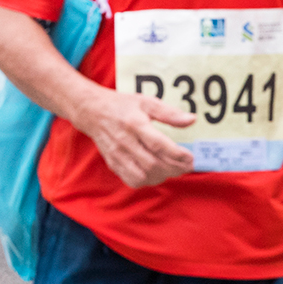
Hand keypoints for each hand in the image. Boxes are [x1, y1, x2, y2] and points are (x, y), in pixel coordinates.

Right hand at [74, 90, 197, 187]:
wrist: (91, 111)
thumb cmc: (121, 106)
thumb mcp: (146, 102)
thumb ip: (169, 113)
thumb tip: (191, 120)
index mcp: (134, 123)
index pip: (158, 144)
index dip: (177, 154)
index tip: (191, 157)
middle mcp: (124, 141)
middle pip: (152, 164)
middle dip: (174, 168)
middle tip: (187, 166)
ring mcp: (117, 154)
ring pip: (143, 176)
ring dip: (162, 176)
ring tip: (173, 169)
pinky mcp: (113, 163)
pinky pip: (132, 180)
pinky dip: (147, 181)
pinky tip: (156, 173)